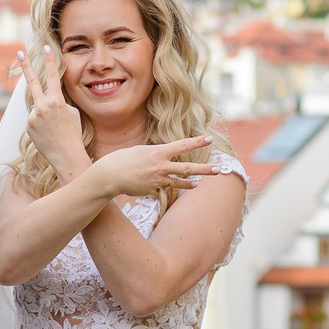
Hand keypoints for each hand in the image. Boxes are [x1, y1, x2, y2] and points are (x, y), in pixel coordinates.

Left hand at [21, 46, 89, 183]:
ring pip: (37, 107)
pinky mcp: (27, 126)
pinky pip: (33, 118)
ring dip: (44, 113)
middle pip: (32, 82)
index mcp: (56, 101)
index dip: (50, 61)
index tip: (45, 48)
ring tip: (54, 127)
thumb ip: (58, 100)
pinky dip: (40, 123)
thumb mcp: (71, 111)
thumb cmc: (73, 133)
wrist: (66, 155)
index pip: (53, 76)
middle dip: (26, 66)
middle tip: (20, 53)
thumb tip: (47, 95)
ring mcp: (33, 117)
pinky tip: (48, 133)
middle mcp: (42, 107)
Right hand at [88, 136, 211, 200]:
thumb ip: (156, 154)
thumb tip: (164, 156)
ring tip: (199, 184)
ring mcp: (158, 180)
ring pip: (179, 182)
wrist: (109, 176)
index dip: (197, 142)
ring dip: (190, 183)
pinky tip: (162, 186)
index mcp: (158, 152)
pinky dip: (165, 186)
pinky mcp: (153, 190)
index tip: (209, 138)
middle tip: (219, 170)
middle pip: (188, 168)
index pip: (182, 145)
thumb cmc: (123, 159)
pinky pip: (163, 188)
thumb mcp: (141, 150)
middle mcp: (161, 166)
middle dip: (205, 170)